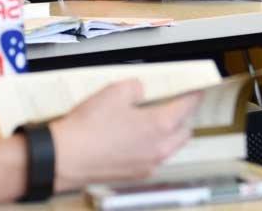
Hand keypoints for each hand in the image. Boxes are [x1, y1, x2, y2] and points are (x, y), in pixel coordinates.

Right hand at [50, 80, 201, 190]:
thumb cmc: (89, 127)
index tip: (195, 89)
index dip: (193, 95)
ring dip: (168, 134)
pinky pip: (154, 158)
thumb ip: (137, 87)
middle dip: (182, 116)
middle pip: (184, 130)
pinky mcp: (135, 175)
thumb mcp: (115, 91)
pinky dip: (152, 147)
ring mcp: (149, 164)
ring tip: (152, 120)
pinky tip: (135, 138)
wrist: (66, 157)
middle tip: (173, 103)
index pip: (188, 106)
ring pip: (170, 147)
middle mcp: (160, 148)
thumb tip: (141, 91)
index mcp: (161, 125)